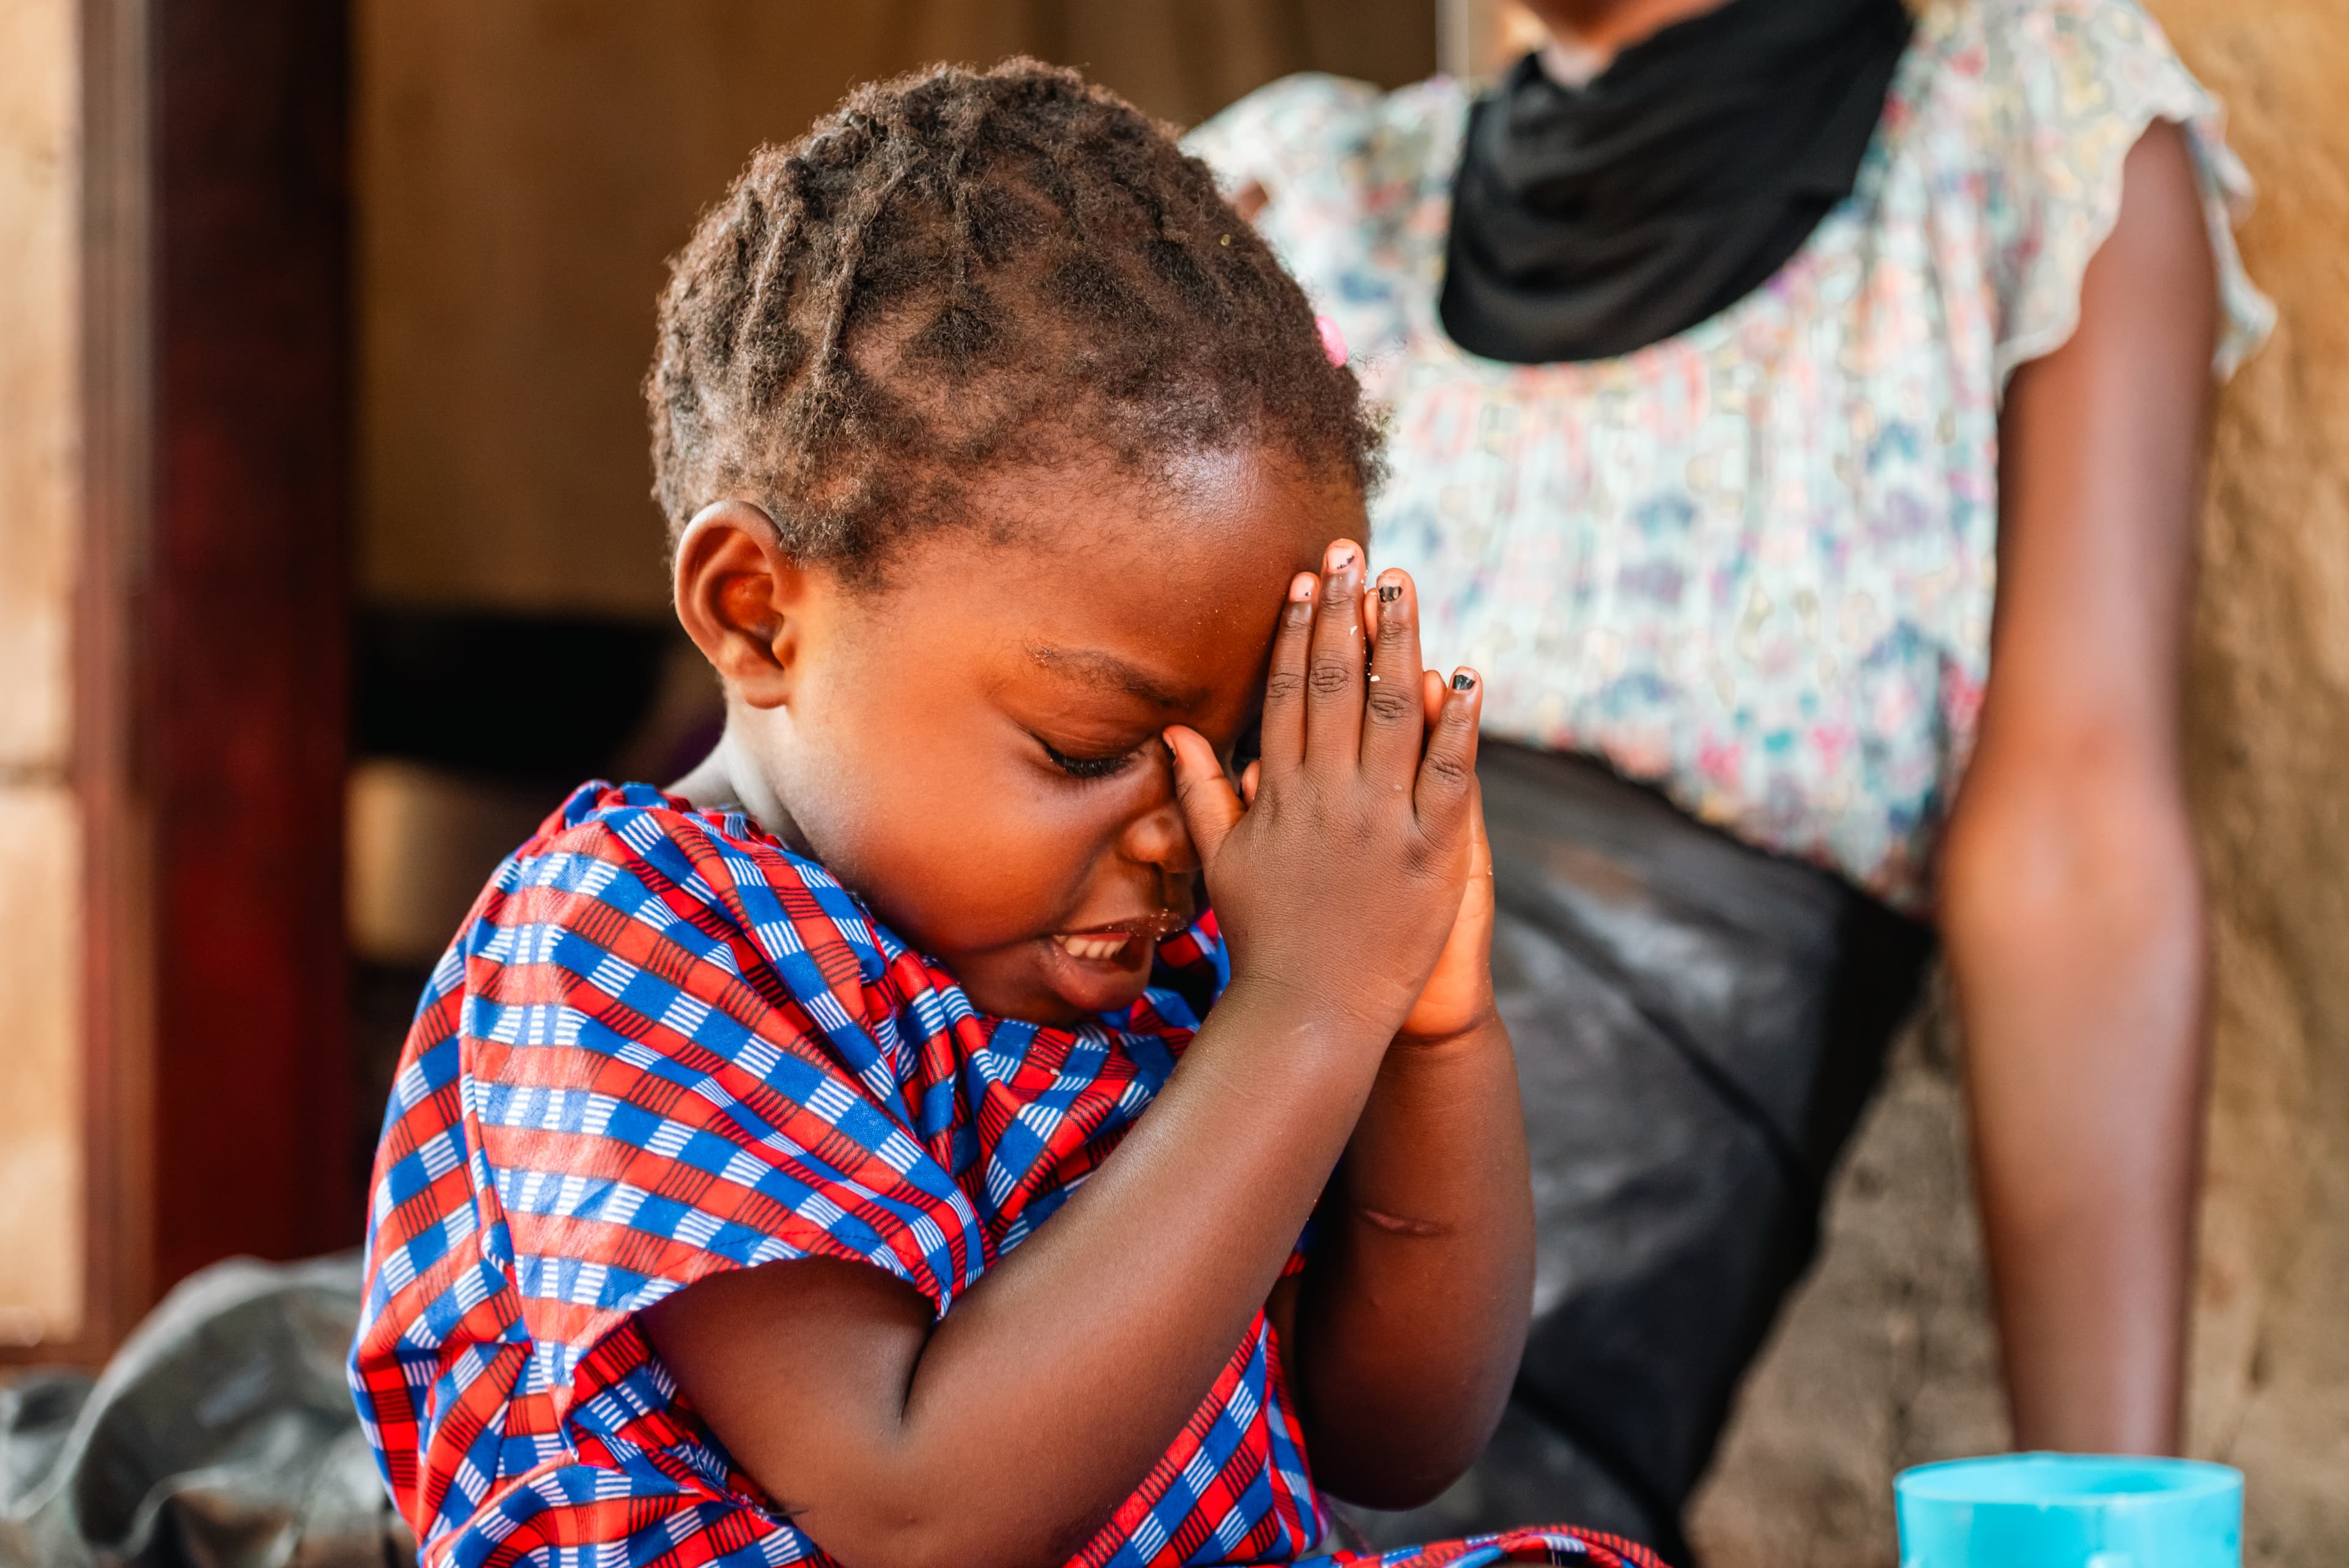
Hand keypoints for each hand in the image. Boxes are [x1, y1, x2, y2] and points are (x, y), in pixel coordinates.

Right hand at [1165, 540, 1481, 1046]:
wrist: (1310, 1015)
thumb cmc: (1264, 940)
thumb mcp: (1221, 863)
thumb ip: (1205, 792)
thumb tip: (1177, 732)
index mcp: (1279, 795)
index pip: (1290, 694)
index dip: (1300, 632)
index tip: (1307, 580)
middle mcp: (1329, 798)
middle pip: (1340, 687)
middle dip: (1347, 613)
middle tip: (1355, 551)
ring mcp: (1382, 823)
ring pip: (1395, 714)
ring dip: (1401, 642)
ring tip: (1404, 585)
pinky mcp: (1431, 854)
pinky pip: (1450, 775)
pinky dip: (1460, 722)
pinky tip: (1466, 673)